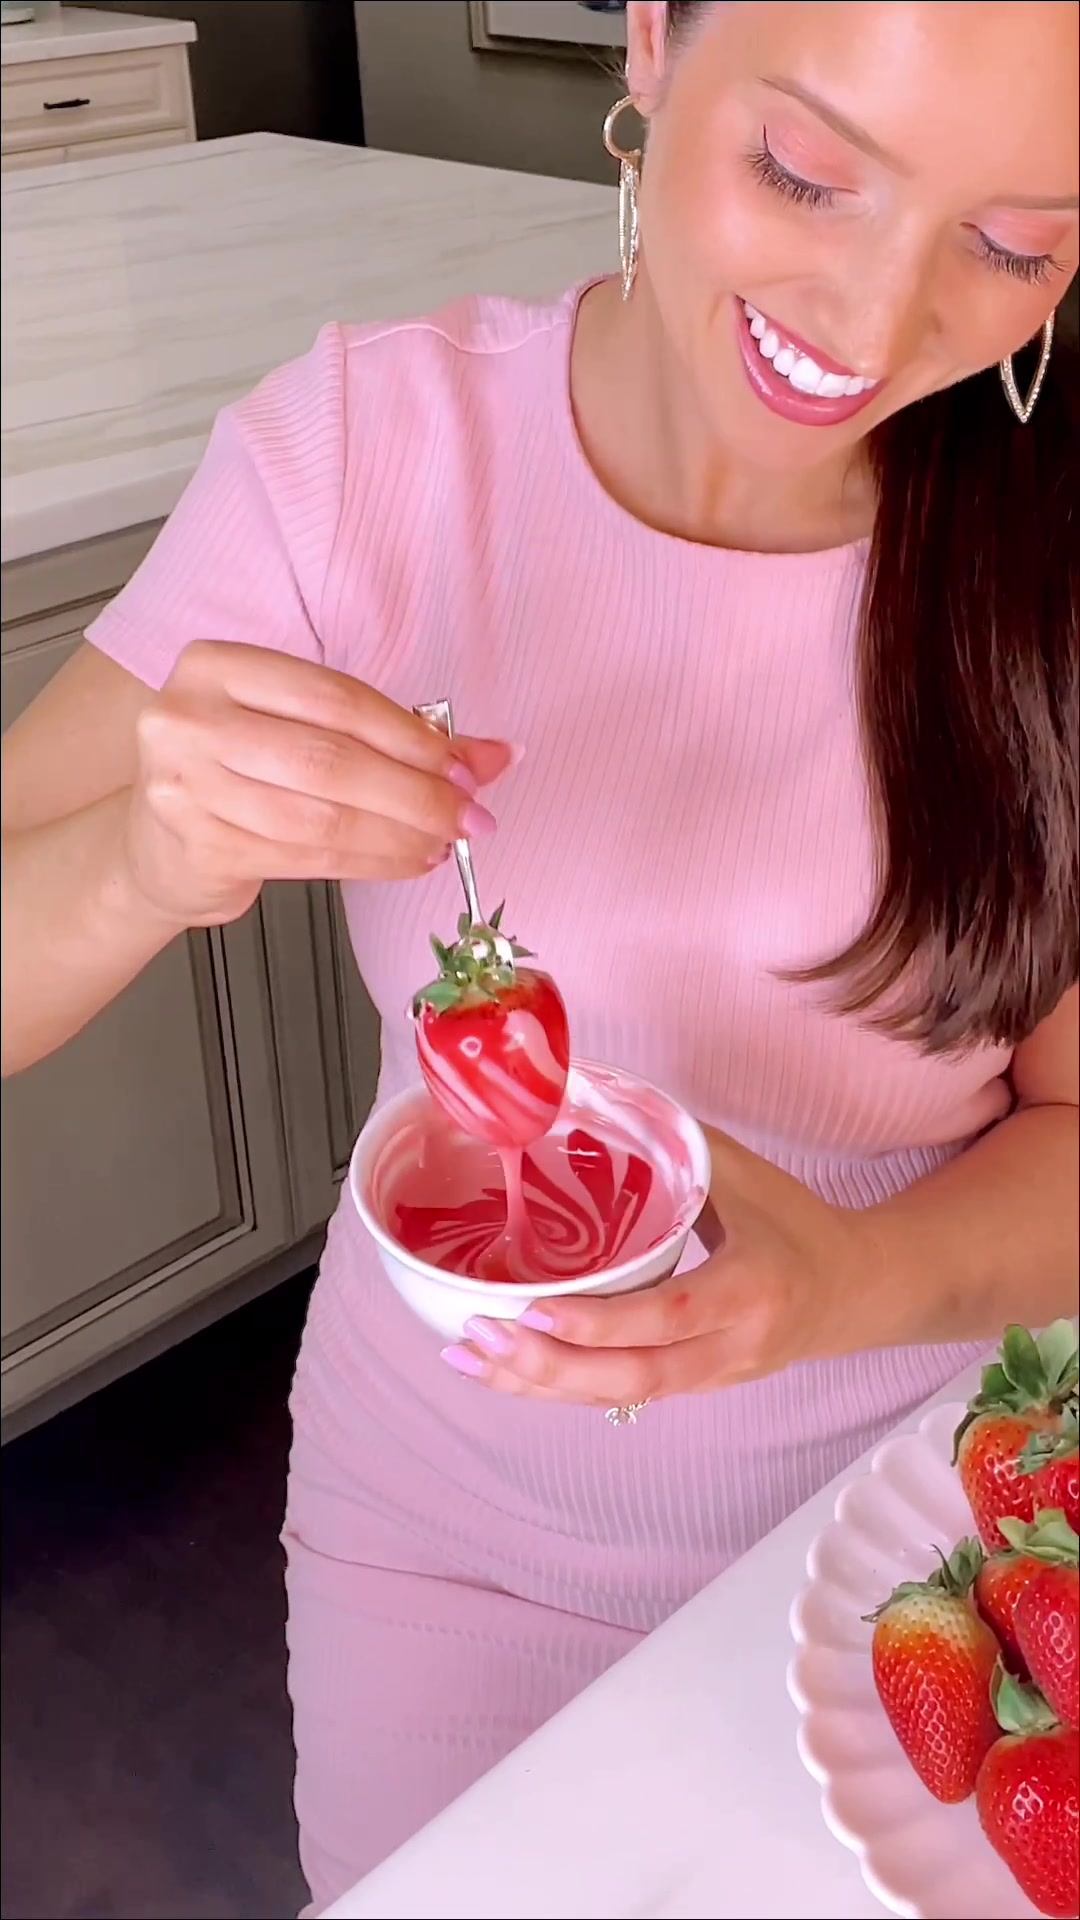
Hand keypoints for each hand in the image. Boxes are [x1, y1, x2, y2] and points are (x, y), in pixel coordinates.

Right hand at [123, 641, 510, 926]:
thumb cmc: (236, 776)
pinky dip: (371, 861)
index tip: (469, 766)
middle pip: (332, 758)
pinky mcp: (200, 845)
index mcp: (218, 664)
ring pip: (324, 814)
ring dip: (401, 834)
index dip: (413, 736)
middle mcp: (191, 717)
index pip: (336, 697)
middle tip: (470, 815)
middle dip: (417, 792)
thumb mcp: (300, 732)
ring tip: (443, 843)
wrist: (157, 848)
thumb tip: (493, 755)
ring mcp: (187, 784)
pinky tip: (405, 861)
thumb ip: (386, 733)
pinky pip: (309, 855)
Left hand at [442, 1127, 891, 1404]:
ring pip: (620, 1396)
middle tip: (479, 1335)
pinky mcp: (693, 1389)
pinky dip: (559, 1387)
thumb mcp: (746, 1173)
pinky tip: (505, 1370)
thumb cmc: (797, 1223)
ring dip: (539, 1385)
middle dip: (550, 1366)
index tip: (535, 1308)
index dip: (600, 1322)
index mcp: (750, 1290)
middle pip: (634, 1378)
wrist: (857, 1292)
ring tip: (468, 1358)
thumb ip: (676, 1143)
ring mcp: (711, 1379)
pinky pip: (621, 1395)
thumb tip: (592, 1097)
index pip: (667, 1317)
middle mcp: (731, 1349)